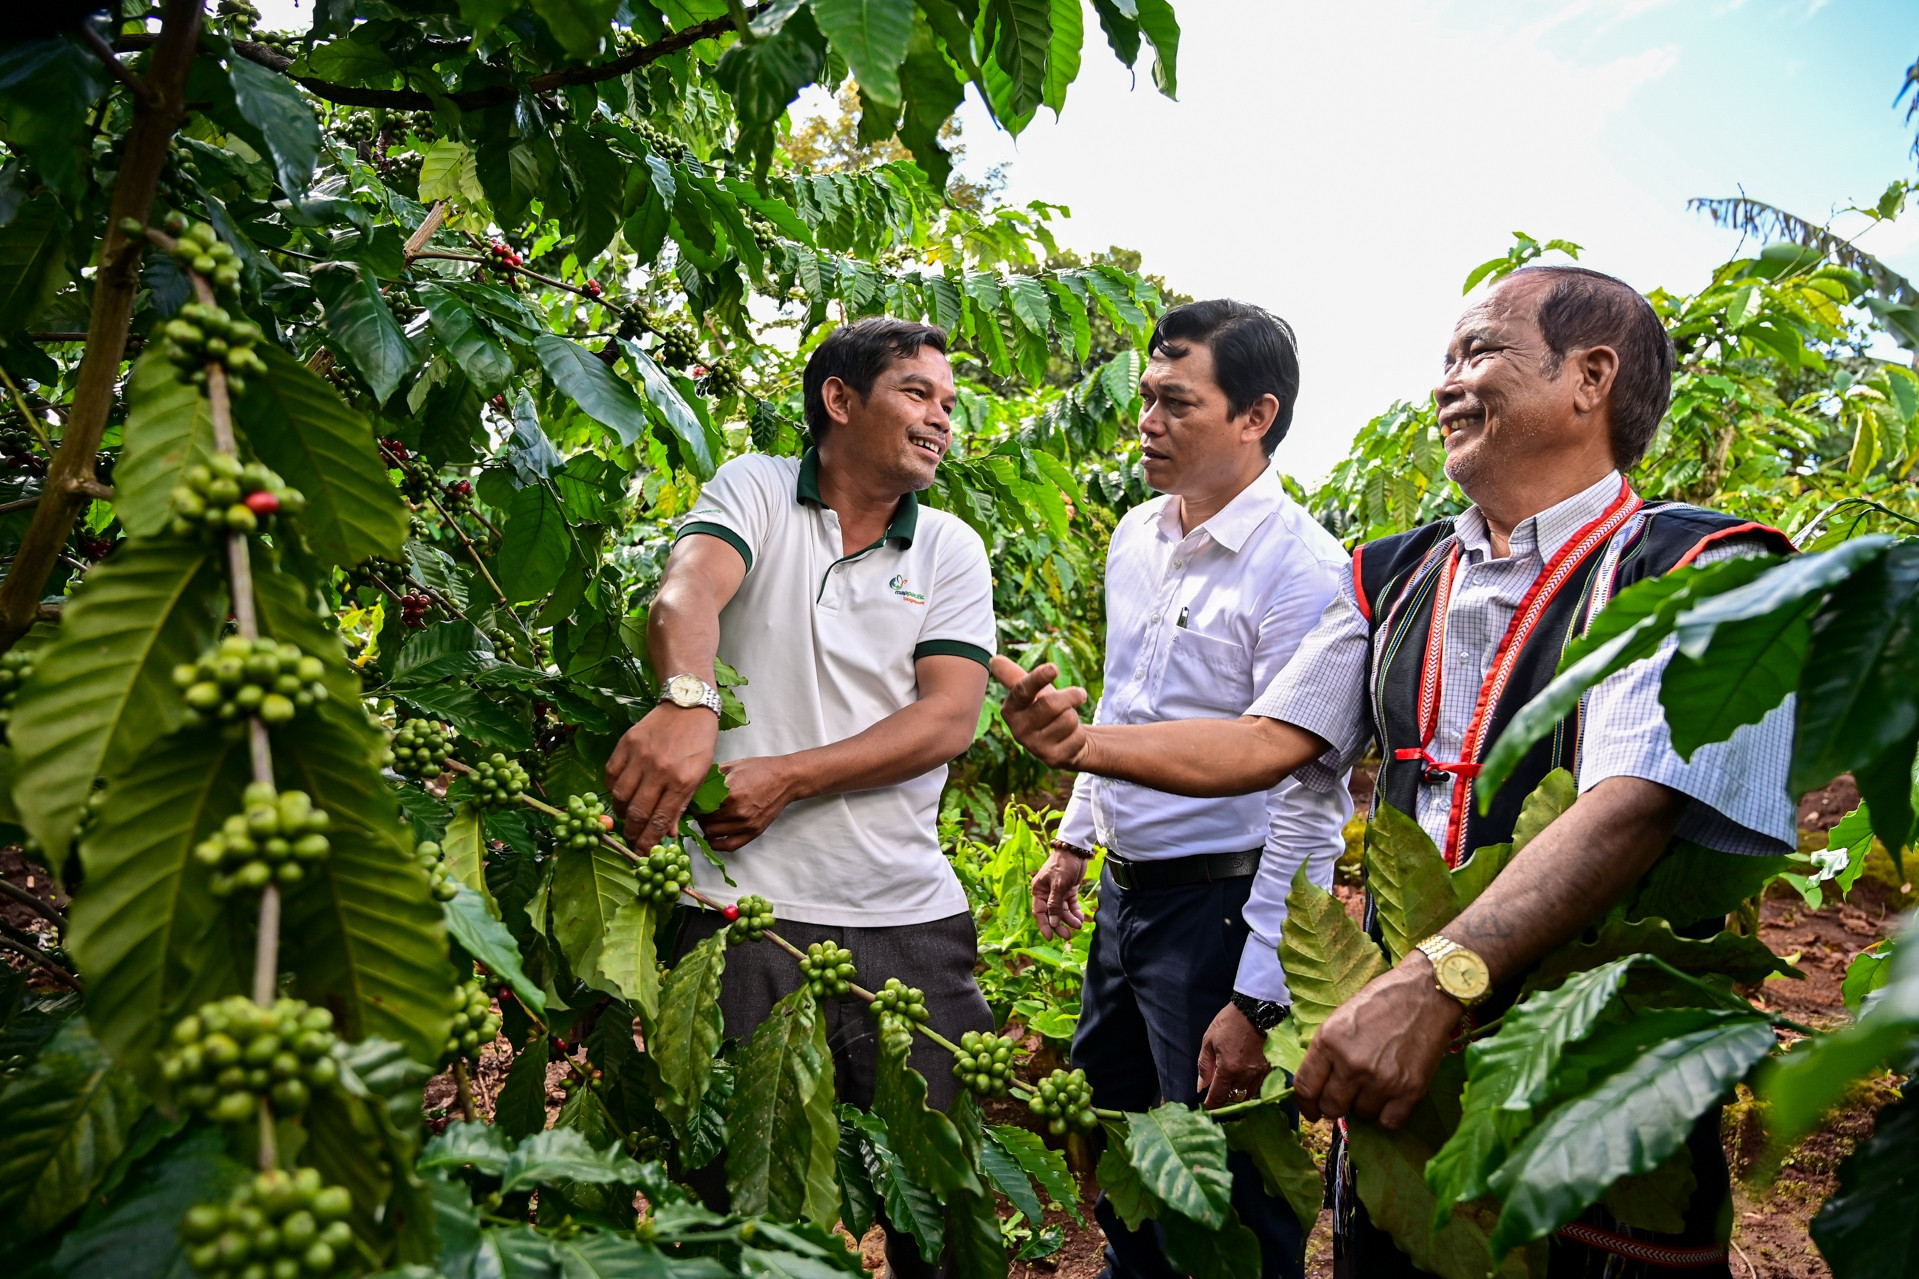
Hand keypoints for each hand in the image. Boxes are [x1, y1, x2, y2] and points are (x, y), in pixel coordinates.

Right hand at [605, 704, 719, 849]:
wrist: (688, 705)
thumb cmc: (699, 743)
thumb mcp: (700, 776)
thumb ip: (682, 805)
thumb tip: (669, 833)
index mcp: (683, 780)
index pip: (660, 820)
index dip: (649, 841)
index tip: (643, 853)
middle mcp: (660, 770)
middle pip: (637, 812)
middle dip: (633, 833)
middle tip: (632, 840)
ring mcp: (640, 756)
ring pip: (620, 796)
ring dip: (621, 813)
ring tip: (627, 818)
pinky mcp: (626, 743)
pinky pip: (611, 775)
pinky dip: (612, 789)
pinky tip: (621, 794)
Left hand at [696, 756, 798, 851]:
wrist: (787, 779)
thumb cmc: (761, 769)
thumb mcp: (732, 766)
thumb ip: (712, 777)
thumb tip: (692, 787)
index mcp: (730, 793)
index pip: (699, 806)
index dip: (691, 804)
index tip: (691, 802)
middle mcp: (737, 811)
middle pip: (703, 820)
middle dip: (698, 815)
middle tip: (698, 809)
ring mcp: (746, 824)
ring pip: (712, 833)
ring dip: (705, 827)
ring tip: (707, 818)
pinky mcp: (753, 832)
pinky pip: (728, 846)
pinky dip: (716, 844)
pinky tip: (712, 836)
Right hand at [989, 656, 1090, 769]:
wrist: (1063, 740)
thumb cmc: (1045, 709)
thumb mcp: (1033, 692)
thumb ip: (1014, 676)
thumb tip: (994, 660)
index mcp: (1011, 710)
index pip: (1023, 690)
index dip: (1038, 678)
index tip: (1053, 668)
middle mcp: (1018, 730)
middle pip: (1051, 704)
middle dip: (1071, 696)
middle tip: (1079, 694)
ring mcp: (1035, 747)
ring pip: (1067, 720)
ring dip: (1074, 717)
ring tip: (1065, 722)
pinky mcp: (1053, 759)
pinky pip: (1076, 737)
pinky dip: (1079, 733)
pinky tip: (1069, 738)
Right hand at [1030, 846, 1089, 939]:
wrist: (1076, 849)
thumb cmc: (1063, 864)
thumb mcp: (1058, 884)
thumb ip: (1055, 904)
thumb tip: (1053, 923)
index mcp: (1039, 890)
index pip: (1039, 912)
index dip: (1044, 925)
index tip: (1050, 938)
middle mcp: (1047, 893)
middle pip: (1052, 914)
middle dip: (1059, 924)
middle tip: (1068, 935)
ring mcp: (1058, 892)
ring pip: (1062, 911)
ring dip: (1069, 919)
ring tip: (1078, 924)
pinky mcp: (1069, 890)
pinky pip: (1071, 905)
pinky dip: (1075, 912)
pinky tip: (1081, 918)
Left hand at [1198, 1003, 1271, 1108]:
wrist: (1253, 1010)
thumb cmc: (1228, 1023)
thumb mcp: (1209, 1041)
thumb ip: (1204, 1066)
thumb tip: (1201, 1087)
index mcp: (1228, 1069)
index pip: (1218, 1096)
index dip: (1211, 1106)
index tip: (1207, 1108)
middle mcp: (1245, 1075)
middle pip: (1233, 1099)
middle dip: (1224, 1098)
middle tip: (1217, 1092)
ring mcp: (1259, 1073)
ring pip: (1247, 1095)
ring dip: (1236, 1094)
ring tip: (1229, 1086)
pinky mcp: (1268, 1069)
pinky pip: (1257, 1087)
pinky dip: (1248, 1088)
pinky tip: (1242, 1080)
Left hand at [1293, 954, 1461, 1128]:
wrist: (1427, 993)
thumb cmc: (1383, 1000)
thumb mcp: (1341, 1018)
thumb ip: (1327, 1051)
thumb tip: (1319, 1085)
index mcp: (1329, 1041)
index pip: (1306, 1088)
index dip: (1306, 1105)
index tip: (1311, 1111)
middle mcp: (1352, 1063)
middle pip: (1331, 1107)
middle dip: (1335, 1105)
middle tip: (1346, 1096)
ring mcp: (1381, 1079)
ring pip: (1361, 1115)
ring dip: (1364, 1105)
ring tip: (1374, 1084)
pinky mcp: (1410, 1090)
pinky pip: (1389, 1122)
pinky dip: (1387, 1116)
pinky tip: (1389, 1100)